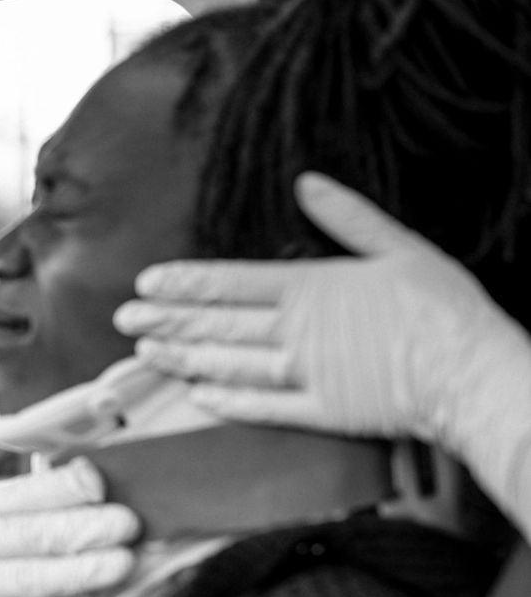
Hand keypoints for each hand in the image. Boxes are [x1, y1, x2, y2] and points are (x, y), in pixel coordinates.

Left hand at [112, 172, 530, 455]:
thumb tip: (307, 183)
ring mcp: (305, 375)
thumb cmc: (442, 308)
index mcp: (313, 287)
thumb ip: (347, 218)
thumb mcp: (399, 246)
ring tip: (147, 354)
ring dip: (184, 358)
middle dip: (166, 320)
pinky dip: (228, 402)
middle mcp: (298, 331)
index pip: (232, 282)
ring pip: (230, 364)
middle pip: (218, 324)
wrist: (473, 371)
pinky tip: (197, 396)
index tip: (146, 284)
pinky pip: (263, 408)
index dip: (184, 284)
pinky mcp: (320, 412)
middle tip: (124, 319)